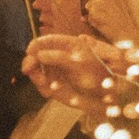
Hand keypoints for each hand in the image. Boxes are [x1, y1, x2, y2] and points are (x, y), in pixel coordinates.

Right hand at [22, 34, 137, 122]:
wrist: (108, 97)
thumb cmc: (99, 76)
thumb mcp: (80, 63)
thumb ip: (58, 57)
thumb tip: (38, 54)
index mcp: (66, 45)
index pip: (44, 41)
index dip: (35, 46)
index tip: (31, 54)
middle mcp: (58, 57)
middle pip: (36, 56)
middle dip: (32, 63)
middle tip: (29, 70)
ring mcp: (55, 71)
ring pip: (36, 71)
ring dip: (37, 76)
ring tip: (45, 84)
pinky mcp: (54, 85)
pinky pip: (42, 84)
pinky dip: (44, 87)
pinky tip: (52, 90)